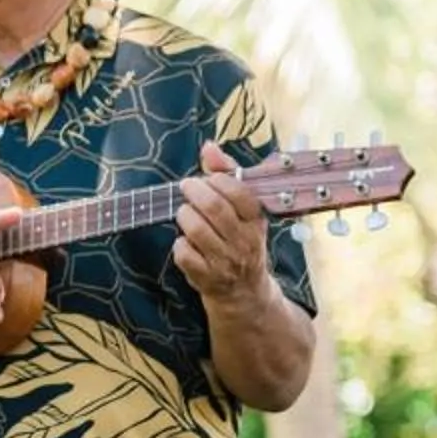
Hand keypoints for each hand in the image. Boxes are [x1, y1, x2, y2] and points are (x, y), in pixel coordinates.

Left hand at [171, 143, 275, 308]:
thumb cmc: (239, 239)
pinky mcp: (206, 277)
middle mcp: (244, 241)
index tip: (205, 178)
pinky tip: (186, 241)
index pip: (241, 194)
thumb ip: (226, 174)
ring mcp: (225, 261)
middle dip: (194, 192)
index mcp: (256, 221)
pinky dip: (179, 244)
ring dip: (184, 216)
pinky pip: (184, 254)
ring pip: (196, 230)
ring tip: (185, 212)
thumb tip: (209, 146)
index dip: (218, 180)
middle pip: (214, 209)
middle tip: (186, 186)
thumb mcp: (242, 209)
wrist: (244, 291)